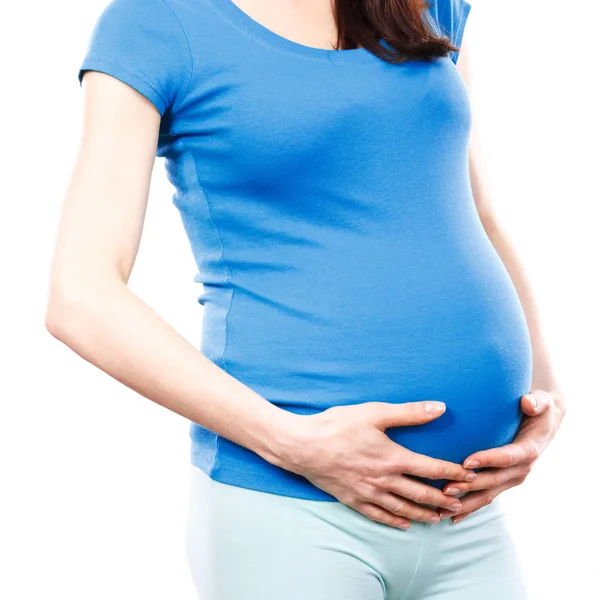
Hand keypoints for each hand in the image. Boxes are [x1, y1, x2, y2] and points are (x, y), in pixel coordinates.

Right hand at [275, 401, 477, 528]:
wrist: (303, 446)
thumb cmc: (337, 425)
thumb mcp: (374, 413)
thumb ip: (409, 413)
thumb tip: (440, 408)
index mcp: (392, 457)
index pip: (431, 469)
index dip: (452, 472)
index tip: (468, 475)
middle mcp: (384, 480)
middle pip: (421, 494)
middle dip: (443, 499)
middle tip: (460, 504)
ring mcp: (368, 493)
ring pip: (403, 509)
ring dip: (424, 514)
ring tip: (439, 518)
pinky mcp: (353, 499)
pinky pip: (379, 516)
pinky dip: (395, 521)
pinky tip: (405, 524)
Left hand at [438, 388, 566, 523]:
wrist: (544, 424)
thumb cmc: (538, 409)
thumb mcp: (542, 402)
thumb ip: (537, 402)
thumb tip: (528, 402)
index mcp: (529, 450)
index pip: (507, 457)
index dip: (488, 460)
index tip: (466, 462)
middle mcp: (521, 469)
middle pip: (493, 480)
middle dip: (469, 486)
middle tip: (445, 488)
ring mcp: (511, 479)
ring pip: (487, 494)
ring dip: (465, 503)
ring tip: (442, 508)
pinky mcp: (502, 483)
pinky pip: (485, 497)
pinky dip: (468, 508)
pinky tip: (450, 517)